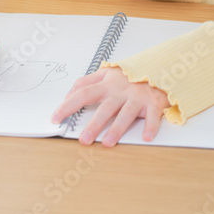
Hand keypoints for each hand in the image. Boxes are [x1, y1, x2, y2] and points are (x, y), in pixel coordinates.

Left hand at [51, 67, 169, 146]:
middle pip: (105, 108)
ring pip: (125, 114)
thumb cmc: (129, 76)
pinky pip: (152, 116)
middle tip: (84, 139)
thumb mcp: (106, 73)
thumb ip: (86, 82)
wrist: (158, 69)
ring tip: (107, 143)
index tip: (56, 118)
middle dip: (94, 124)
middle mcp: (120, 91)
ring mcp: (137, 97)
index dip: (67, 106)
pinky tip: (145, 137)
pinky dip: (150, 126)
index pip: (82, 94)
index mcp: (106, 84)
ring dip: (117, 129)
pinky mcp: (153, 103)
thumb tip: (68, 95)